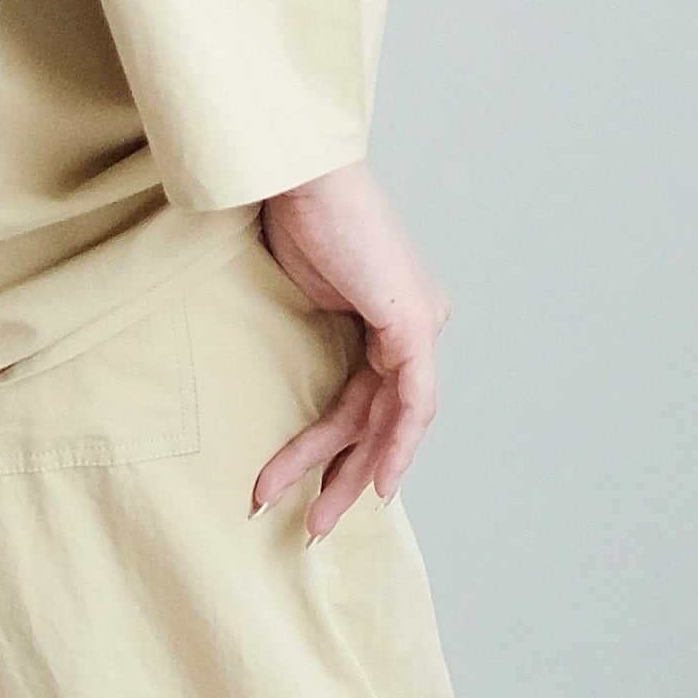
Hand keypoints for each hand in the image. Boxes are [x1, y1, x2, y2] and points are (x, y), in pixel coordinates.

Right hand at [250, 160, 449, 541]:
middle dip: (345, 476)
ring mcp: (419, 322)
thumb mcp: (298, 286)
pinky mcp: (414, 324)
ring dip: (349, 472)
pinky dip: (396, 445)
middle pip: (381, 417)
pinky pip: (411, 401)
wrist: (291, 174)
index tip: (313, 485)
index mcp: (391, 311)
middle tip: (313, 523)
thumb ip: (307, 329)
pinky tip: (379, 485)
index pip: (371, 397)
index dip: (343, 447)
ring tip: (313, 515)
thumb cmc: (285, 213)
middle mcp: (416, 321)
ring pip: (389, 419)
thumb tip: (277, 363)